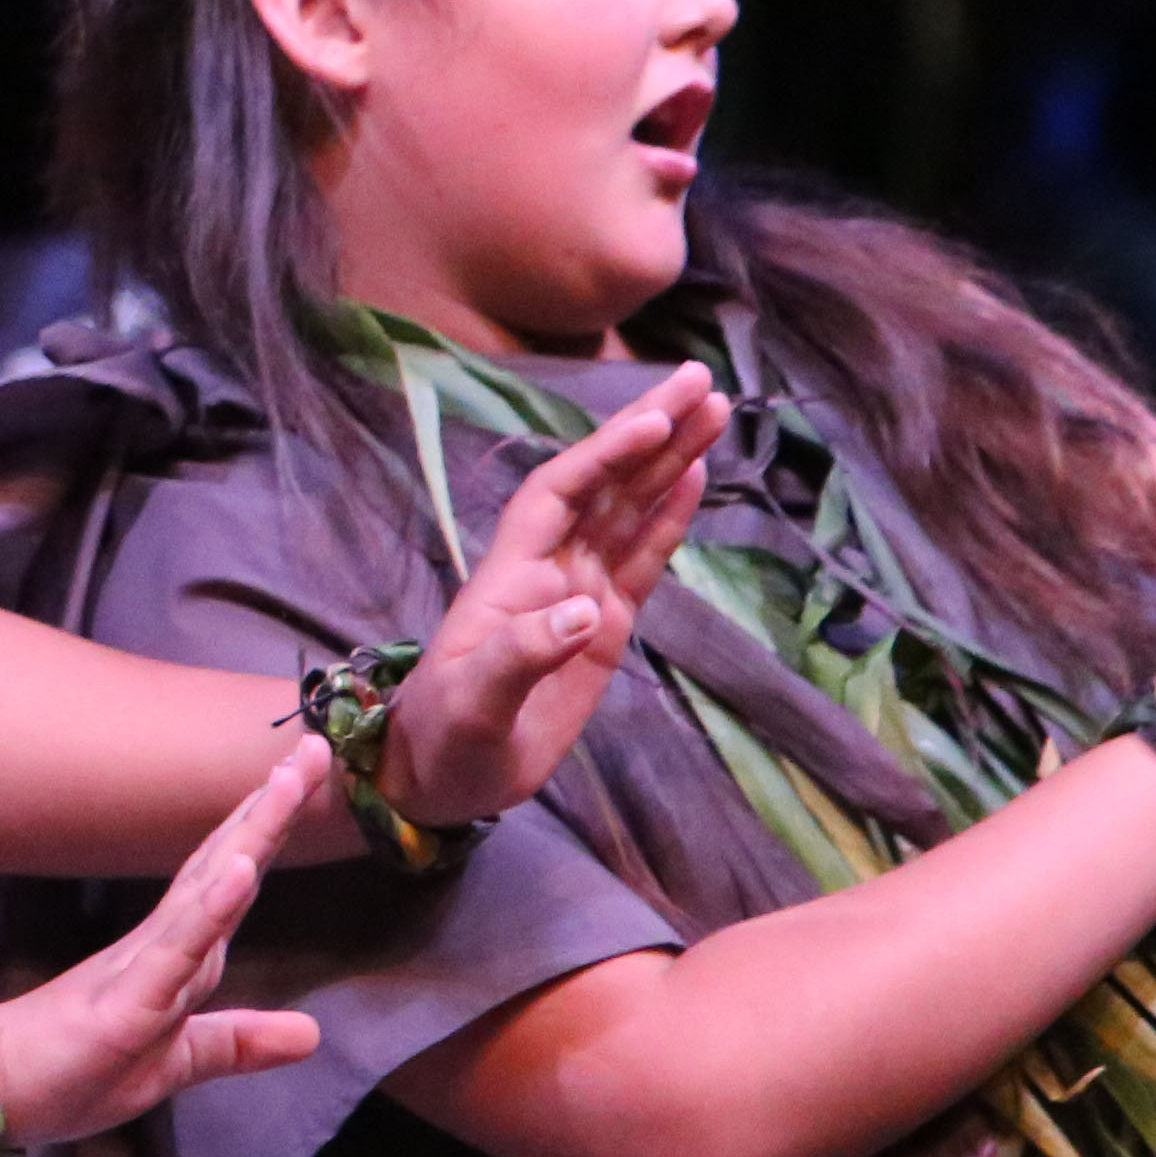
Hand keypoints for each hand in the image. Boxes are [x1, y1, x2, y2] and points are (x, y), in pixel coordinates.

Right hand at [0, 744, 328, 1148]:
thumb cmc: (73, 1073)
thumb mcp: (179, 1063)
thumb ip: (238, 1042)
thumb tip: (311, 1033)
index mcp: (175, 955)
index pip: (229, 880)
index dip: (267, 828)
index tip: (305, 775)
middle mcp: (162, 945)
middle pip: (225, 864)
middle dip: (273, 807)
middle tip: (314, 745)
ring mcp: (144, 968)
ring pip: (208, 892)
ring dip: (250, 834)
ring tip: (288, 781)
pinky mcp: (127, 1002)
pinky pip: (177, 950)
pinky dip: (211, 908)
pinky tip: (239, 869)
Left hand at [377, 367, 720, 829]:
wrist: (441, 778)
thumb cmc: (443, 740)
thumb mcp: (472, 705)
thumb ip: (520, 656)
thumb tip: (586, 611)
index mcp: (508, 577)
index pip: (560, 494)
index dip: (604, 455)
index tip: (654, 419)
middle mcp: (545, 570)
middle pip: (602, 484)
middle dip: (647, 431)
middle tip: (701, 378)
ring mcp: (576, 594)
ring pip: (628, 511)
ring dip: (669, 460)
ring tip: (715, 409)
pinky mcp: (603, 627)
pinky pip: (642, 559)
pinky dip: (669, 517)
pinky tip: (696, 475)